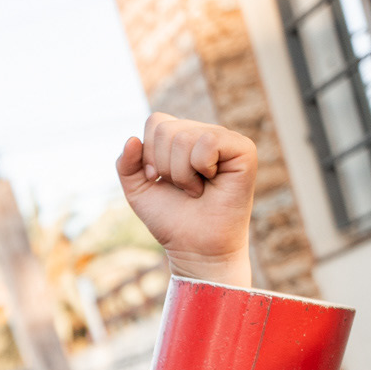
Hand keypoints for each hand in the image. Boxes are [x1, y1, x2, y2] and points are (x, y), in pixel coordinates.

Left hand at [116, 113, 255, 286]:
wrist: (195, 248)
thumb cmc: (171, 220)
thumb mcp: (138, 191)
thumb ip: (126, 165)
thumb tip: (132, 139)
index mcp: (182, 137)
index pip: (156, 121)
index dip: (149, 154)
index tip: (158, 180)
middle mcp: (204, 133)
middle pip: (165, 129)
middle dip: (164, 166)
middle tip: (181, 188)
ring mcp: (225, 139)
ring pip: (184, 136)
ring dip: (181, 174)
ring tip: (195, 189)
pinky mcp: (243, 149)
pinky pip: (208, 141)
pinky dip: (201, 167)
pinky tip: (210, 182)